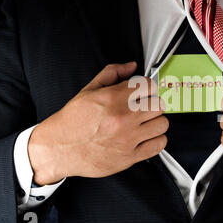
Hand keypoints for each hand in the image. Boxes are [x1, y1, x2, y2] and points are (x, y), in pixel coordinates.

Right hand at [28, 62, 167, 184]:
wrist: (59, 148)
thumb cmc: (73, 121)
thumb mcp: (89, 90)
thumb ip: (112, 74)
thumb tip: (131, 66)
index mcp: (113, 98)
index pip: (149, 85)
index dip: (148, 87)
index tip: (144, 92)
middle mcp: (123, 118)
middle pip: (159, 104)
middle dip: (152, 104)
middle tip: (144, 108)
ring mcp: (128, 138)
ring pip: (162, 124)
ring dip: (156, 122)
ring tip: (145, 123)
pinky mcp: (130, 157)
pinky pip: (159, 145)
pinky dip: (156, 140)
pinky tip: (146, 137)